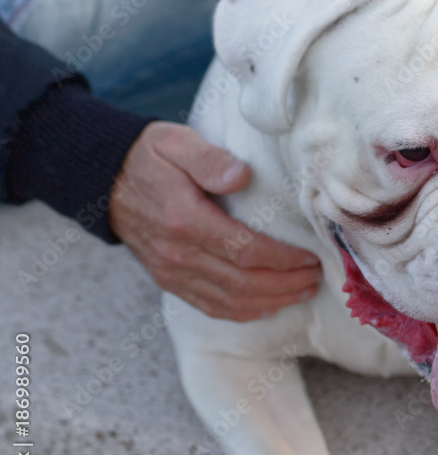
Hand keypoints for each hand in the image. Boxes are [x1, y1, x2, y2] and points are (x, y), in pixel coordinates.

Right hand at [109, 121, 322, 321]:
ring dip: (271, 300)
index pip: (244, 250)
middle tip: (316, 277)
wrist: (104, 180)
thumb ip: (210, 159)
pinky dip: (243, 311)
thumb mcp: (177, 143)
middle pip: (242, 282)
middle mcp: (178, 253)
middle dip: (286, 284)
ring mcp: (171, 271)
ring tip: (303, 291)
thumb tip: (242, 175)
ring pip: (229, 300)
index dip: (282, 259)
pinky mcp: (168, 280)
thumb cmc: (149, 158)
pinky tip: (268, 306)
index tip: (310, 257)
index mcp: (184, 220)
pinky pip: (209, 305)